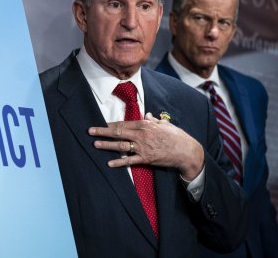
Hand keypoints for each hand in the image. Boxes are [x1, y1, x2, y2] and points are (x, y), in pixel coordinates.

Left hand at [89, 113, 204, 179]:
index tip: (101, 124)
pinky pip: (130, 161)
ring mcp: (143, 147)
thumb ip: (153, 120)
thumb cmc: (176, 136)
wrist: (187, 151)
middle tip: (90, 131)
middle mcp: (142, 135)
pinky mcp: (146, 158)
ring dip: (107, 145)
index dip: (110, 124)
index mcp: (145, 125)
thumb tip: (147, 114)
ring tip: (95, 144)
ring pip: (121, 145)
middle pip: (118, 132)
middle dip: (102, 131)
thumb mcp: (164, 124)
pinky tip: (109, 163)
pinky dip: (119, 162)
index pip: (123, 123)